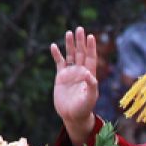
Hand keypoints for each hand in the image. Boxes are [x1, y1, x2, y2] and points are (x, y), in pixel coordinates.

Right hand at [51, 28, 98, 143]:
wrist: (72, 116)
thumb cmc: (84, 108)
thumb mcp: (90, 98)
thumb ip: (91, 86)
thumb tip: (89, 74)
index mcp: (90, 75)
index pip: (91, 58)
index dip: (91, 47)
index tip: (91, 36)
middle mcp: (81, 71)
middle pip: (81, 53)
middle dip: (80, 42)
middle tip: (80, 29)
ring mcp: (70, 73)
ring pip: (70, 55)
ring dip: (69, 45)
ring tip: (69, 33)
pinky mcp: (61, 77)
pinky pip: (59, 63)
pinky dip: (56, 54)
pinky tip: (53, 46)